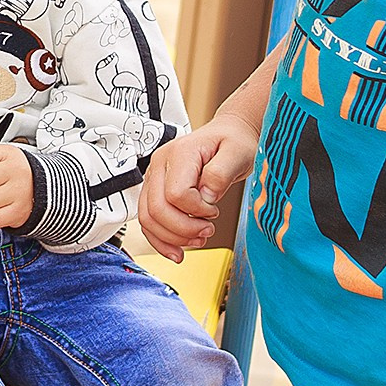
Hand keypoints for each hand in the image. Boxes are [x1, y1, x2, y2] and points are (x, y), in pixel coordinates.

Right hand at [138, 117, 257, 261]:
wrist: (229, 135)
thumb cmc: (234, 142)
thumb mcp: (238, 153)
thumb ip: (221, 173)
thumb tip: (205, 196)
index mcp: (180, 153)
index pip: (175, 194)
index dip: (195, 211)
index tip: (214, 210)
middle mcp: (160, 164)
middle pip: (156, 209)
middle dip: (183, 229)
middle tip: (207, 231)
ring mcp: (154, 177)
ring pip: (147, 219)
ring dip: (171, 238)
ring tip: (197, 240)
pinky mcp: (155, 190)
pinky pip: (148, 220)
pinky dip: (160, 240)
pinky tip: (177, 250)